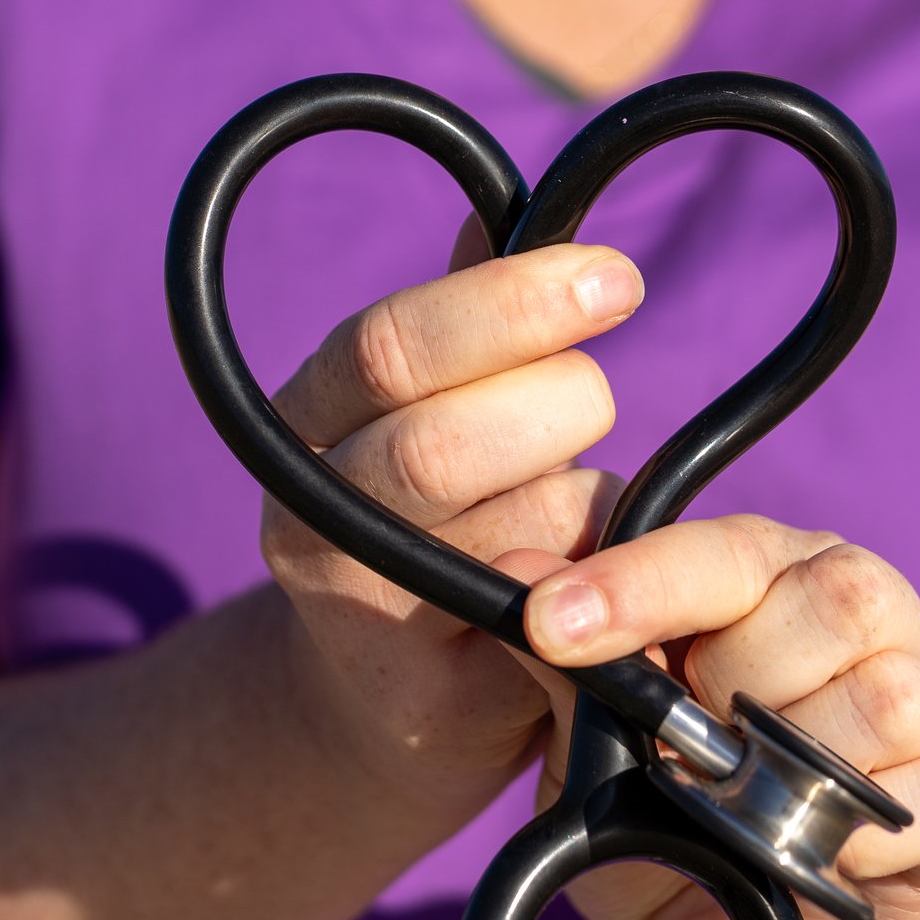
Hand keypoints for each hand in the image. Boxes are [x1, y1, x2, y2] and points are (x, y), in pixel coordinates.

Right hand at [262, 238, 643, 818]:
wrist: (380, 702)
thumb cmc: (432, 517)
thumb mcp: (416, 412)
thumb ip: (463, 329)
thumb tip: (509, 213)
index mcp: (302, 423)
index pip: (390, 346)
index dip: (510, 303)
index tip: (617, 278)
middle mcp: (309, 523)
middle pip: (444, 444)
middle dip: (558, 407)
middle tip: (595, 405)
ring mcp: (365, 624)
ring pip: (527, 532)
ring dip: (588, 500)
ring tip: (575, 505)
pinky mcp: (438, 707)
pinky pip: (567, 620)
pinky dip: (608, 582)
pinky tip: (601, 575)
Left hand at [508, 520, 919, 919]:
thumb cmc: (654, 799)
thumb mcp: (590, 732)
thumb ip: (562, 653)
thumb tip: (512, 571)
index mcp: (770, 571)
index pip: (724, 549)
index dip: (640, 583)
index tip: (550, 623)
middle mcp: (862, 616)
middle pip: (838, 600)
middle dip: (737, 678)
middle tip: (683, 743)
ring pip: (889, 698)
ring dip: (792, 766)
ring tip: (737, 801)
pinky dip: (853, 834)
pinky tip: (800, 850)